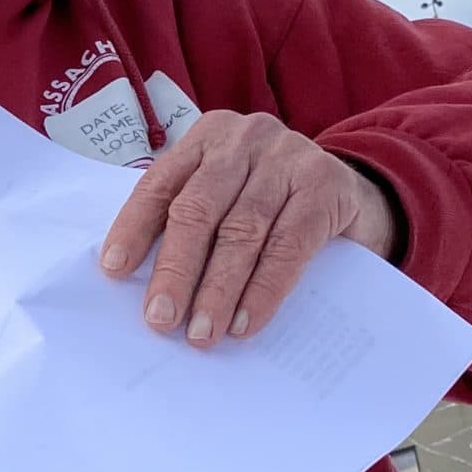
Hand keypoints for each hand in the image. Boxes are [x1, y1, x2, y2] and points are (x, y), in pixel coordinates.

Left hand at [98, 111, 398, 344]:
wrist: (357, 198)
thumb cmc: (274, 206)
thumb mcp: (228, 198)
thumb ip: (193, 222)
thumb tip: (147, 288)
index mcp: (206, 138)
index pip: (160, 184)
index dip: (134, 228)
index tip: (113, 270)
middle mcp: (244, 139)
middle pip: (198, 209)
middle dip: (176, 269)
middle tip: (160, 319)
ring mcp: (288, 156)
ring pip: (242, 230)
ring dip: (218, 289)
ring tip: (202, 332)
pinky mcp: (326, 185)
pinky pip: (289, 244)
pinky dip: (265, 288)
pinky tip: (246, 321)